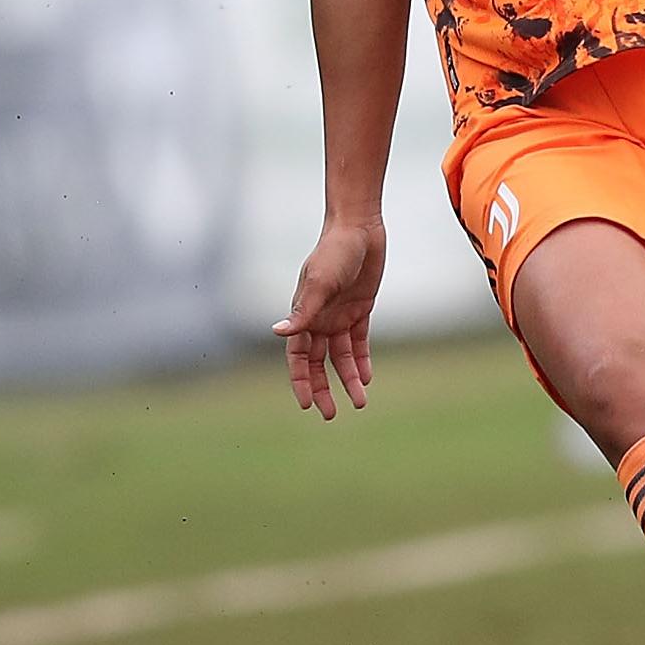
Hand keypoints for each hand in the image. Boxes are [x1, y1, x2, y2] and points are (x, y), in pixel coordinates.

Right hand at [274, 216, 384, 418]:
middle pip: (318, 363)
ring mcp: (339, 316)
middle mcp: (319, 320)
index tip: (307, 405)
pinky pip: (359, 341)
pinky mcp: (360, 310)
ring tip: (359, 403)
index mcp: (303, 316)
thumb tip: (277, 333)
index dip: (301, 381)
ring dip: (349, 378)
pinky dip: (362, 360)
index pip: (298, 358)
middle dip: (323, 388)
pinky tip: (367, 377)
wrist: (358, 230)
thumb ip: (302, 311)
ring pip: (342, 357)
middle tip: (331, 414)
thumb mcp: (319, 283)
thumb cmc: (333, 253)